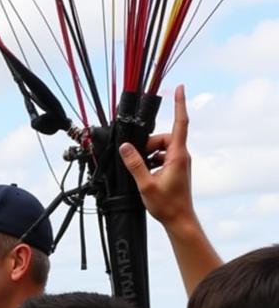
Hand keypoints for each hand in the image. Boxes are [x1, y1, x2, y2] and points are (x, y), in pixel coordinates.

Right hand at [120, 85, 192, 227]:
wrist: (179, 219)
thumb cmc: (167, 205)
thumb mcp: (146, 184)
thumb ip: (134, 164)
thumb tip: (125, 147)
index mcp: (177, 155)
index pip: (180, 123)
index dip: (180, 104)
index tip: (180, 88)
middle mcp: (181, 156)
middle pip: (163, 138)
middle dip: (147, 145)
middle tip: (135, 160)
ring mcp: (179, 162)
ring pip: (160, 149)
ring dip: (147, 156)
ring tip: (141, 173)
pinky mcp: (176, 169)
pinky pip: (161, 158)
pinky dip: (151, 163)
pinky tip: (145, 176)